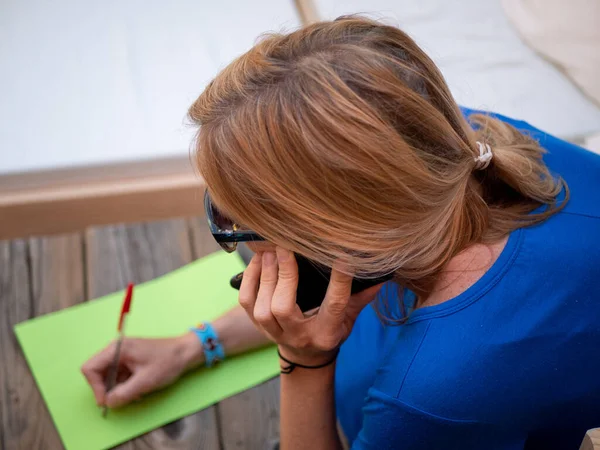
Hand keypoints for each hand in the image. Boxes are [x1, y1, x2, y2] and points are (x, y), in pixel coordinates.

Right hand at [81, 333, 202, 407]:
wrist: (186, 352)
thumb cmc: (168, 362)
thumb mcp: (145, 382)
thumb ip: (123, 393)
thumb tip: (108, 403)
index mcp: (118, 349)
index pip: (90, 368)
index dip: (95, 387)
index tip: (107, 401)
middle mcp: (117, 349)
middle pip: (98, 373)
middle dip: (108, 389)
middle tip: (123, 399)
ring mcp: (123, 353)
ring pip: (108, 376)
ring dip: (118, 389)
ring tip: (136, 394)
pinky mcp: (130, 359)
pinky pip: (119, 375)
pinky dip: (125, 385)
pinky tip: (138, 389)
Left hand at [238, 248, 383, 365]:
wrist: (305, 356)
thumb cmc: (330, 332)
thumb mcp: (349, 320)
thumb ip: (361, 298)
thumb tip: (380, 276)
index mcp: (325, 333)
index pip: (334, 306)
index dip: (340, 281)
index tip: (343, 258)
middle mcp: (298, 335)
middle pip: (284, 308)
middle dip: (284, 275)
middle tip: (286, 246)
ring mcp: (274, 333)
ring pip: (262, 307)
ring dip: (265, 275)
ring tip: (271, 251)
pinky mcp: (257, 325)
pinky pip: (247, 302)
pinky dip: (249, 279)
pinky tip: (258, 261)